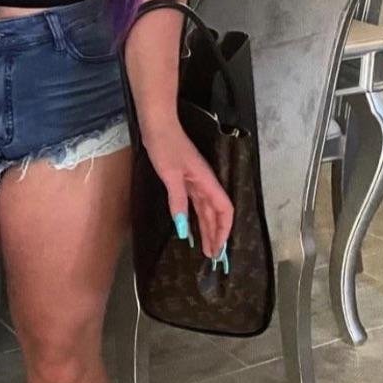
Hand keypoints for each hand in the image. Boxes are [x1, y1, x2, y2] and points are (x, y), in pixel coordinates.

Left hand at [142, 120, 232, 258]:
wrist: (158, 125)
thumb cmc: (165, 146)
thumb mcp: (170, 175)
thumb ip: (178, 201)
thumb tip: (184, 228)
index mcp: (206, 181)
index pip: (224, 209)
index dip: (225, 229)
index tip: (221, 247)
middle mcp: (205, 183)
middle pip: (216, 213)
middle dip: (217, 235)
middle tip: (213, 256)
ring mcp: (195, 181)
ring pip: (206, 209)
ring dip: (208, 228)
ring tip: (207, 247)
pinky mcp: (185, 179)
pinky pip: (195, 203)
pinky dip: (196, 217)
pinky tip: (191, 226)